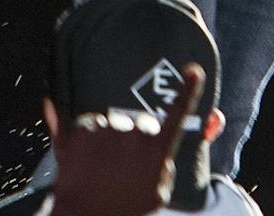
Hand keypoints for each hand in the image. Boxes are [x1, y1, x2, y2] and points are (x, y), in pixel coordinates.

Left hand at [44, 63, 205, 215]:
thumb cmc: (125, 208)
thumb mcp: (157, 194)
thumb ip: (167, 166)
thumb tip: (176, 149)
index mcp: (156, 152)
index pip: (177, 116)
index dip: (188, 92)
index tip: (193, 71)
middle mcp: (133, 136)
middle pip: (139, 123)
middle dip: (134, 137)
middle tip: (123, 164)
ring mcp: (106, 132)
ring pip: (112, 123)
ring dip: (108, 138)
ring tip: (102, 165)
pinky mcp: (81, 131)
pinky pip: (88, 124)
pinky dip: (86, 137)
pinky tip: (86, 158)